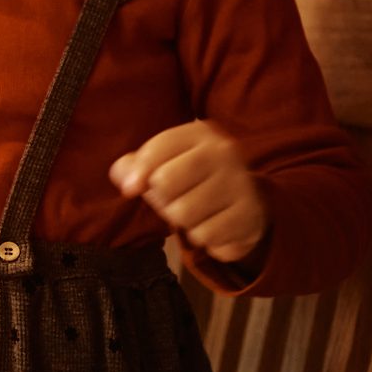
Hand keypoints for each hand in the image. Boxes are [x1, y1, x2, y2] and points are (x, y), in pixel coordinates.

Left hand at [110, 120, 268, 264]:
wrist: (249, 201)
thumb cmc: (194, 179)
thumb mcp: (167, 163)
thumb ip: (136, 166)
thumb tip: (122, 176)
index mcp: (201, 134)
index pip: (157, 149)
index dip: (138, 172)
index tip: (131, 189)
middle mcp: (224, 153)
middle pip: (165, 183)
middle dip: (162, 199)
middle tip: (176, 200)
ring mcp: (240, 184)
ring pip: (183, 215)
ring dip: (182, 222)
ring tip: (196, 212)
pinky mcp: (248, 215)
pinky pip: (205, 236)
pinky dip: (203, 237)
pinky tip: (214, 225)